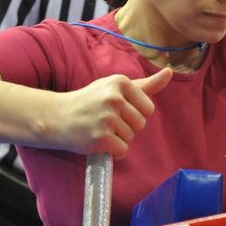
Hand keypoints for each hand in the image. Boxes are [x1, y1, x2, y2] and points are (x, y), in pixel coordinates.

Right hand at [52, 68, 172, 157]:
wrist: (56, 117)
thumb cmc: (90, 102)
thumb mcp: (115, 88)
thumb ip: (145, 85)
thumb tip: (170, 72)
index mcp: (120, 82)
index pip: (148, 108)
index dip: (134, 113)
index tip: (116, 110)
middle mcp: (114, 98)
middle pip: (141, 123)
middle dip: (127, 127)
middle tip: (105, 121)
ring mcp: (107, 118)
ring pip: (131, 137)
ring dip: (118, 139)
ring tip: (100, 130)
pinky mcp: (100, 137)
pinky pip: (122, 150)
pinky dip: (113, 152)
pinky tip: (100, 143)